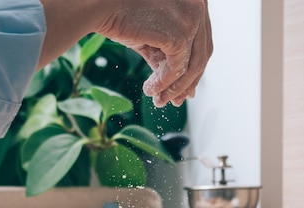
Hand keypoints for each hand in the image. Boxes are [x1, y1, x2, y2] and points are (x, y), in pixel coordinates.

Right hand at [39, 0, 211, 107]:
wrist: (101, 6)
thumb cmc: (122, 17)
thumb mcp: (153, 37)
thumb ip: (169, 57)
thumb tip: (184, 90)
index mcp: (195, 2)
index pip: (201, 44)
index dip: (192, 71)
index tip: (181, 91)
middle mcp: (199, 5)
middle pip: (202, 55)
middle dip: (186, 83)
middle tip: (173, 102)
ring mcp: (192, 18)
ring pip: (193, 66)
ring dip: (175, 88)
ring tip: (158, 100)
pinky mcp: (180, 33)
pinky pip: (177, 69)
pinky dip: (164, 84)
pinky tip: (149, 90)